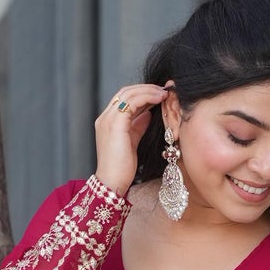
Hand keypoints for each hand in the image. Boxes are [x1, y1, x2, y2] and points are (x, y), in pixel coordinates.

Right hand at [94, 82, 166, 198]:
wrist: (112, 181)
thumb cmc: (122, 167)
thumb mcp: (132, 141)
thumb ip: (138, 126)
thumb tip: (148, 114)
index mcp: (107, 121)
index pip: (123, 98)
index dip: (142, 93)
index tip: (158, 94)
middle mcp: (105, 117)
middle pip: (125, 91)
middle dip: (146, 88)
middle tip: (164, 90)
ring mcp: (108, 119)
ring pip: (128, 93)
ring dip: (148, 90)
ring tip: (164, 93)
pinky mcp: (115, 124)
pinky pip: (132, 102)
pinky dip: (147, 97)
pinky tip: (159, 100)